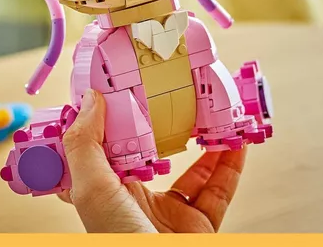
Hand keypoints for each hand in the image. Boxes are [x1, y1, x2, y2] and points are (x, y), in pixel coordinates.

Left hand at [60, 89, 245, 232]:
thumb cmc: (121, 243)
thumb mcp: (92, 191)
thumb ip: (86, 144)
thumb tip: (92, 99)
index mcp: (103, 192)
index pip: (100, 149)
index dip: (105, 121)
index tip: (116, 91)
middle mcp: (134, 202)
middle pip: (152, 153)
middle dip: (164, 125)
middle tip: (174, 94)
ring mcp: (168, 214)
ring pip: (190, 170)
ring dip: (205, 142)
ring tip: (215, 113)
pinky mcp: (199, 226)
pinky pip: (218, 190)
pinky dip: (230, 165)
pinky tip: (236, 143)